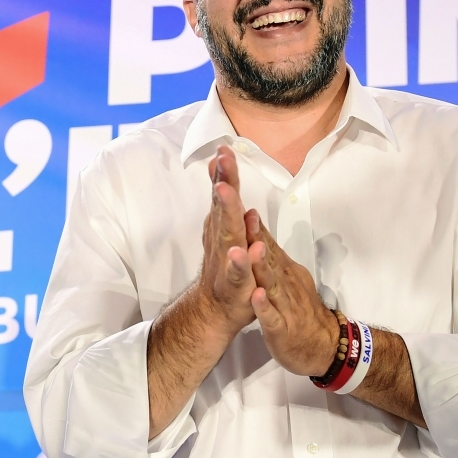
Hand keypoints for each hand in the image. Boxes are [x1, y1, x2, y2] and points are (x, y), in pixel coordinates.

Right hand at [195, 145, 256, 335]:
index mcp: (223, 226)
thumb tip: (219, 168)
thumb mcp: (225, 229)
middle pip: (223, 207)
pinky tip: (244, 250)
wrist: (213, 310)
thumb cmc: (225, 266)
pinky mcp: (235, 285)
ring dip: (227, 213)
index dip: (225, 171)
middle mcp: (222, 239)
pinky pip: (238, 272)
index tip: (224, 147)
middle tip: (223, 159)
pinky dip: (240, 261)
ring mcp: (226, 261)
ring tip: (226, 192)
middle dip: (224, 182)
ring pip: (228, 235)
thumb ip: (224, 200)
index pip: (224, 194)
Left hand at [244, 212, 338, 376]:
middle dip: (257, 238)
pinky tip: (257, 295)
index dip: (256, 227)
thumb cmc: (301, 310)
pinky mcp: (282, 329)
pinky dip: (265, 306)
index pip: (269, 246)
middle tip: (244, 216)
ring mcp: (285, 305)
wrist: (324, 344)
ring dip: (263, 267)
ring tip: (254, 249)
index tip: (242, 205)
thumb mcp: (288, 279)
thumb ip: (274, 258)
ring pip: (273, 284)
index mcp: (285, 272)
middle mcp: (286, 284)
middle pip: (270, 259)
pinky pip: (272, 317)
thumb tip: (260, 234)